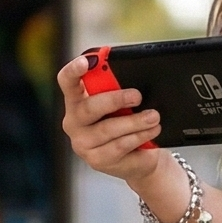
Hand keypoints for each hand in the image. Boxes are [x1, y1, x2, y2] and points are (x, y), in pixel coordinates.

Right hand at [57, 55, 168, 194]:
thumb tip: (131, 74)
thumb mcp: (123, 103)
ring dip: (135, 122)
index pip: (67, 81)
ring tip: (154, 117)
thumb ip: (118, 88)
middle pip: (89, 107)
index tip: (86, 61)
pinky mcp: (97, 160)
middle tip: (137, 96)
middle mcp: (74, 122)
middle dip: (116, 99)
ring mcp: (83, 144)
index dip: (74, 70)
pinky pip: (119, 146)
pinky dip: (139, 137)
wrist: (139, 156)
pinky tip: (151, 132)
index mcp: (76, 100)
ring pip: (108, 130)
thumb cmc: (127, 121)